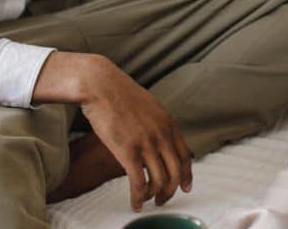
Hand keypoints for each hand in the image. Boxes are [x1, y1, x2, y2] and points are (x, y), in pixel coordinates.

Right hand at [79, 55, 191, 211]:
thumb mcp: (147, 105)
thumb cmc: (118, 92)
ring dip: (154, 196)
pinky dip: (139, 197)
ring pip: (160, 180)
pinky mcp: (128, 151)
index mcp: (168, 123)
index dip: (186, 175)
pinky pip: (139, 182)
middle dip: (171, 191)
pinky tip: (135, 203)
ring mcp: (146, 143)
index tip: (185, 187)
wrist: (101, 85)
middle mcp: (162, 135)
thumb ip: (156, 122)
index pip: (185, 156)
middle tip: (163, 200)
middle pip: (176, 172)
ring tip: (146, 202)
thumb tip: (157, 134)